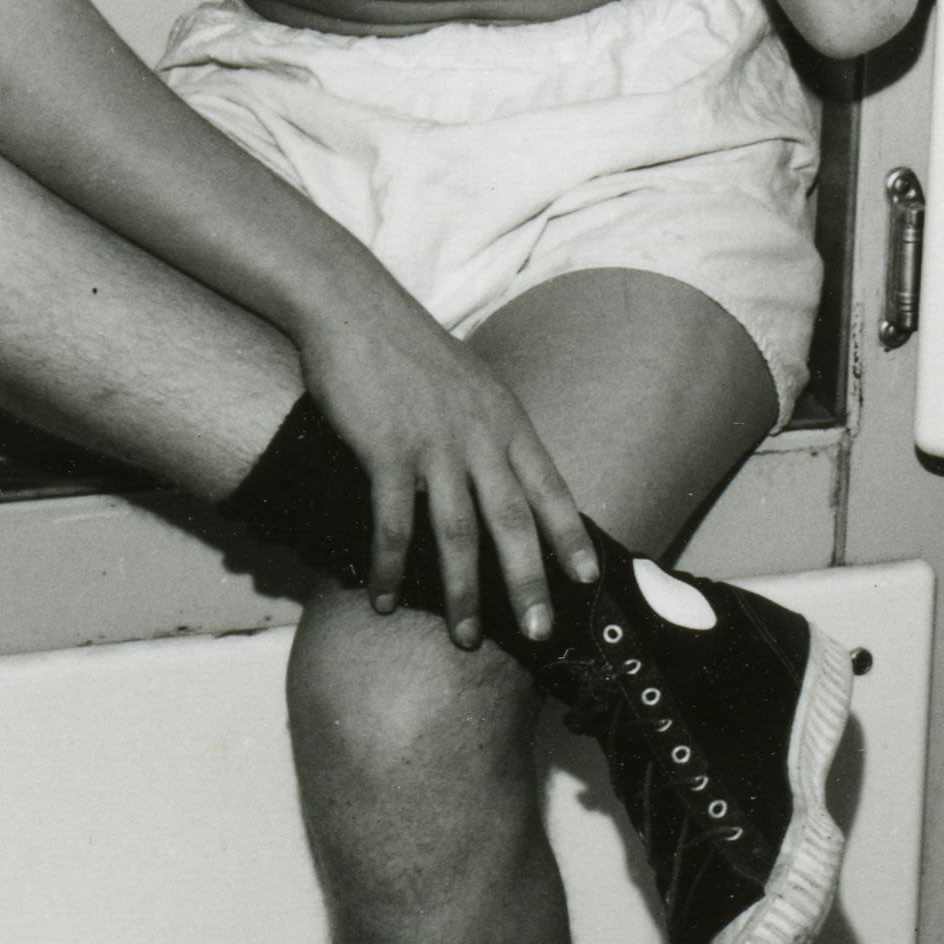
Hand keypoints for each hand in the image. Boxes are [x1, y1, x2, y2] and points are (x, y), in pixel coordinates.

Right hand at [299, 294, 606, 651]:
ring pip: (458, 533)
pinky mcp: (387, 449)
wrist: (355, 306)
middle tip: (541, 631)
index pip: (550, 486)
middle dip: (529, 582)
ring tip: (466, 636)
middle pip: (513, 521)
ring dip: (463, 592)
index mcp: (505, 418)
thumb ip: (489, 428)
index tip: (589, 578)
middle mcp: (480, 434)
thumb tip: (502, 473)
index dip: (570, 535)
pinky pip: (394, 522)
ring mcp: (435, 443)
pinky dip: (391, 565)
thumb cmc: (409, 348)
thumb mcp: (470, 382)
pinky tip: (385, 598)